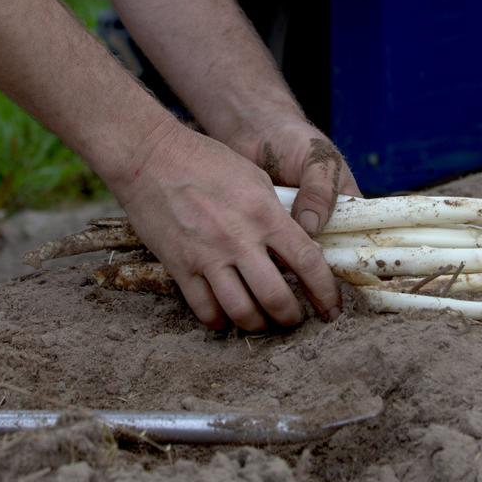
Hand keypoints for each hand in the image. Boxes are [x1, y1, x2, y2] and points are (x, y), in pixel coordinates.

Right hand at [115, 120, 340, 331]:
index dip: (325, 293)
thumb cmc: (206, 161)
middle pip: (276, 298)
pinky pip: (204, 309)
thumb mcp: (254, 178)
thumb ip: (278, 214)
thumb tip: (299, 244)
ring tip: (261, 322)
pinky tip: (225, 317)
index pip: (308, 262)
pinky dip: (219, 321)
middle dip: (291, 318)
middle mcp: (239, 240)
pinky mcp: (179, 266)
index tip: (330, 308)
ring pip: (241, 311)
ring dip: (257, 324)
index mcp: (265, 215)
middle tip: (294, 320)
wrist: (150, 157)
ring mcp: (207, 256)